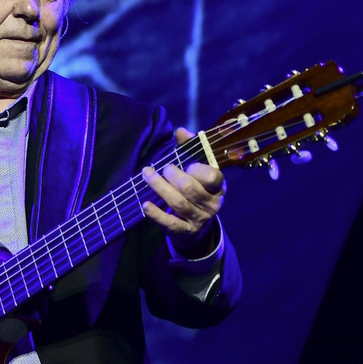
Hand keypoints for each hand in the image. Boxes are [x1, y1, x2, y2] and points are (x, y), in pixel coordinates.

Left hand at [140, 127, 225, 258]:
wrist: (198, 228)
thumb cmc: (195, 189)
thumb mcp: (197, 169)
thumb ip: (190, 148)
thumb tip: (181, 131)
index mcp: (217, 186)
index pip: (213, 177)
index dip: (198, 169)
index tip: (187, 164)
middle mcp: (211, 204)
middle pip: (190, 188)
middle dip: (173, 175)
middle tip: (163, 168)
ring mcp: (199, 219)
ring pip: (178, 203)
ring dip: (160, 188)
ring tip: (147, 176)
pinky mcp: (185, 232)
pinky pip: (170, 223)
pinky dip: (156, 214)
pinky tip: (145, 204)